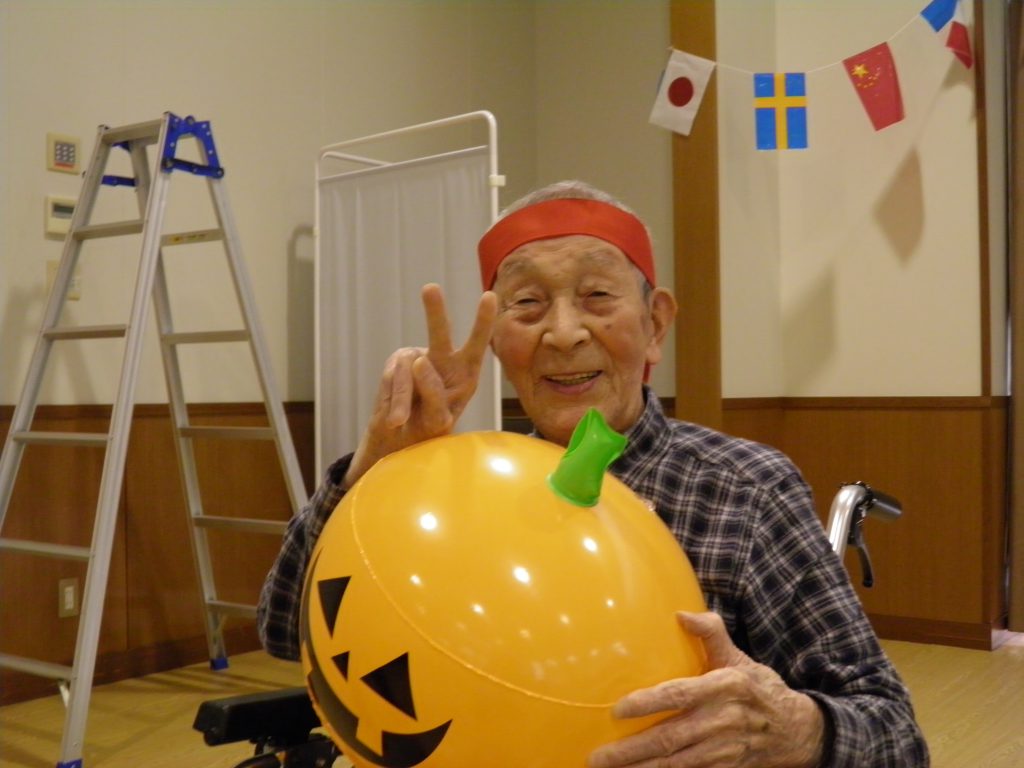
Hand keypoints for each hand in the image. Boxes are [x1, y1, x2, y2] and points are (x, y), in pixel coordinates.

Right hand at [344, 283, 497, 486]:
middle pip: (439, 334)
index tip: (489, 296)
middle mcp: (443, 361)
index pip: (477, 346)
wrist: (400, 440)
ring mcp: (417, 360)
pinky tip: (394, 415)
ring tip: (400, 421)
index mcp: (466, 374)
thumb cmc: (428, 430)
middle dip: (434, 312)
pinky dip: (393, 399)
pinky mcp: (397, 366)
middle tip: (430, 289)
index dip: (483, 321)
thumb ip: (435, 395)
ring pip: (410, 370)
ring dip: (403, 399)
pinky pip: (393, 379)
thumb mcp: (439, 420)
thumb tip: (419, 362)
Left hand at [588, 612, 824, 767]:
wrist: (797, 730)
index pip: (680, 695)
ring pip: (676, 764)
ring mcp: (723, 749)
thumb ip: (710, 632)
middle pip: (671, 738)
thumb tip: (679, 613)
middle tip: (598, 757)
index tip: (618, 710)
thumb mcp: (738, 656)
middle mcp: (722, 721)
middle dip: (633, 750)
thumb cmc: (758, 686)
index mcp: (725, 687)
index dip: (649, 703)